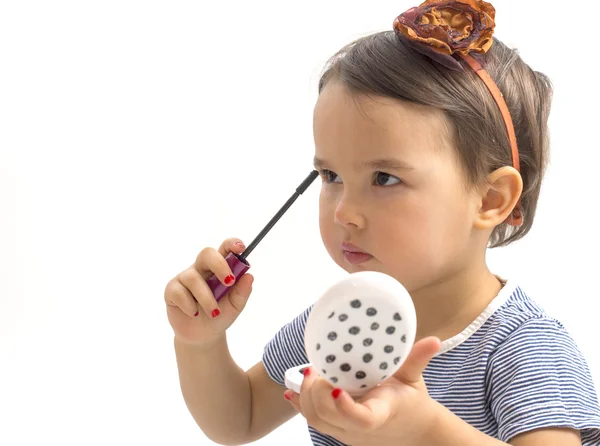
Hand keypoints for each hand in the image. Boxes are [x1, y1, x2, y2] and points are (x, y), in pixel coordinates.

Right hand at [164, 237, 253, 345]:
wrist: (203, 336)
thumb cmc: (220, 315)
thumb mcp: (235, 306)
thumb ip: (242, 292)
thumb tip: (249, 276)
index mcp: (219, 268)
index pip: (224, 249)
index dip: (231, 244)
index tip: (241, 248)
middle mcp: (201, 269)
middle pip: (207, 254)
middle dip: (219, 265)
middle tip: (229, 282)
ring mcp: (185, 278)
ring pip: (193, 278)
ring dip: (206, 298)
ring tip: (214, 313)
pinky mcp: (172, 290)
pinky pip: (179, 292)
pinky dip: (189, 305)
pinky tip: (194, 313)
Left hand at [284, 337, 442, 445]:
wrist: (412, 431)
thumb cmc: (411, 402)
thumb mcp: (414, 378)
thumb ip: (418, 358)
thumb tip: (434, 340)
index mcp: (381, 412)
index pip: (361, 419)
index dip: (344, 407)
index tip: (336, 387)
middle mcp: (360, 428)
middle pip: (328, 417)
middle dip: (316, 392)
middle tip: (317, 369)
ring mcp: (346, 432)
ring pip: (316, 420)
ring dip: (306, 397)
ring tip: (308, 373)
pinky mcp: (338, 431)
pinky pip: (314, 421)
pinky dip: (300, 406)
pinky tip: (290, 393)